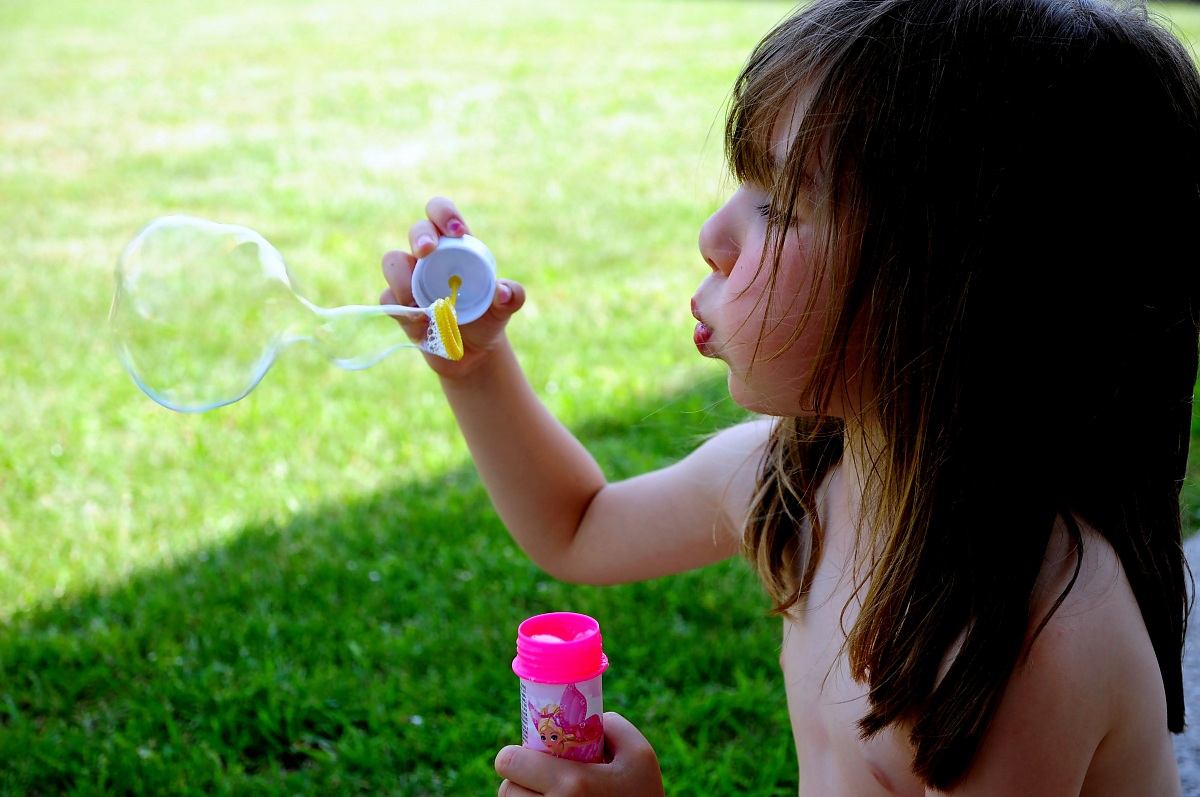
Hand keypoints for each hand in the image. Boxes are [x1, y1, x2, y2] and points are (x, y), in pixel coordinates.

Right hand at [380, 196, 524, 377]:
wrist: (473, 351)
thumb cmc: (487, 317)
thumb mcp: (504, 307)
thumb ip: (511, 296)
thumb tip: (503, 291)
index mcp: (455, 246)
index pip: (441, 213)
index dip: (443, 214)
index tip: (456, 231)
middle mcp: (429, 257)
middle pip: (416, 231)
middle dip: (420, 236)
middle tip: (427, 251)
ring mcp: (410, 279)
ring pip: (392, 261)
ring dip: (402, 278)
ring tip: (421, 302)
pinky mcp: (399, 305)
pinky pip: (388, 299)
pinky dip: (402, 310)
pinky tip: (422, 323)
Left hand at [495, 713, 665, 796]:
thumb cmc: (645, 796)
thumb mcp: (640, 755)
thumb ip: (612, 726)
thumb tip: (585, 719)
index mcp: (571, 783)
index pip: (509, 762)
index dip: (516, 756)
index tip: (530, 756)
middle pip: (507, 789)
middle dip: (520, 779)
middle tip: (540, 778)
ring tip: (549, 795)